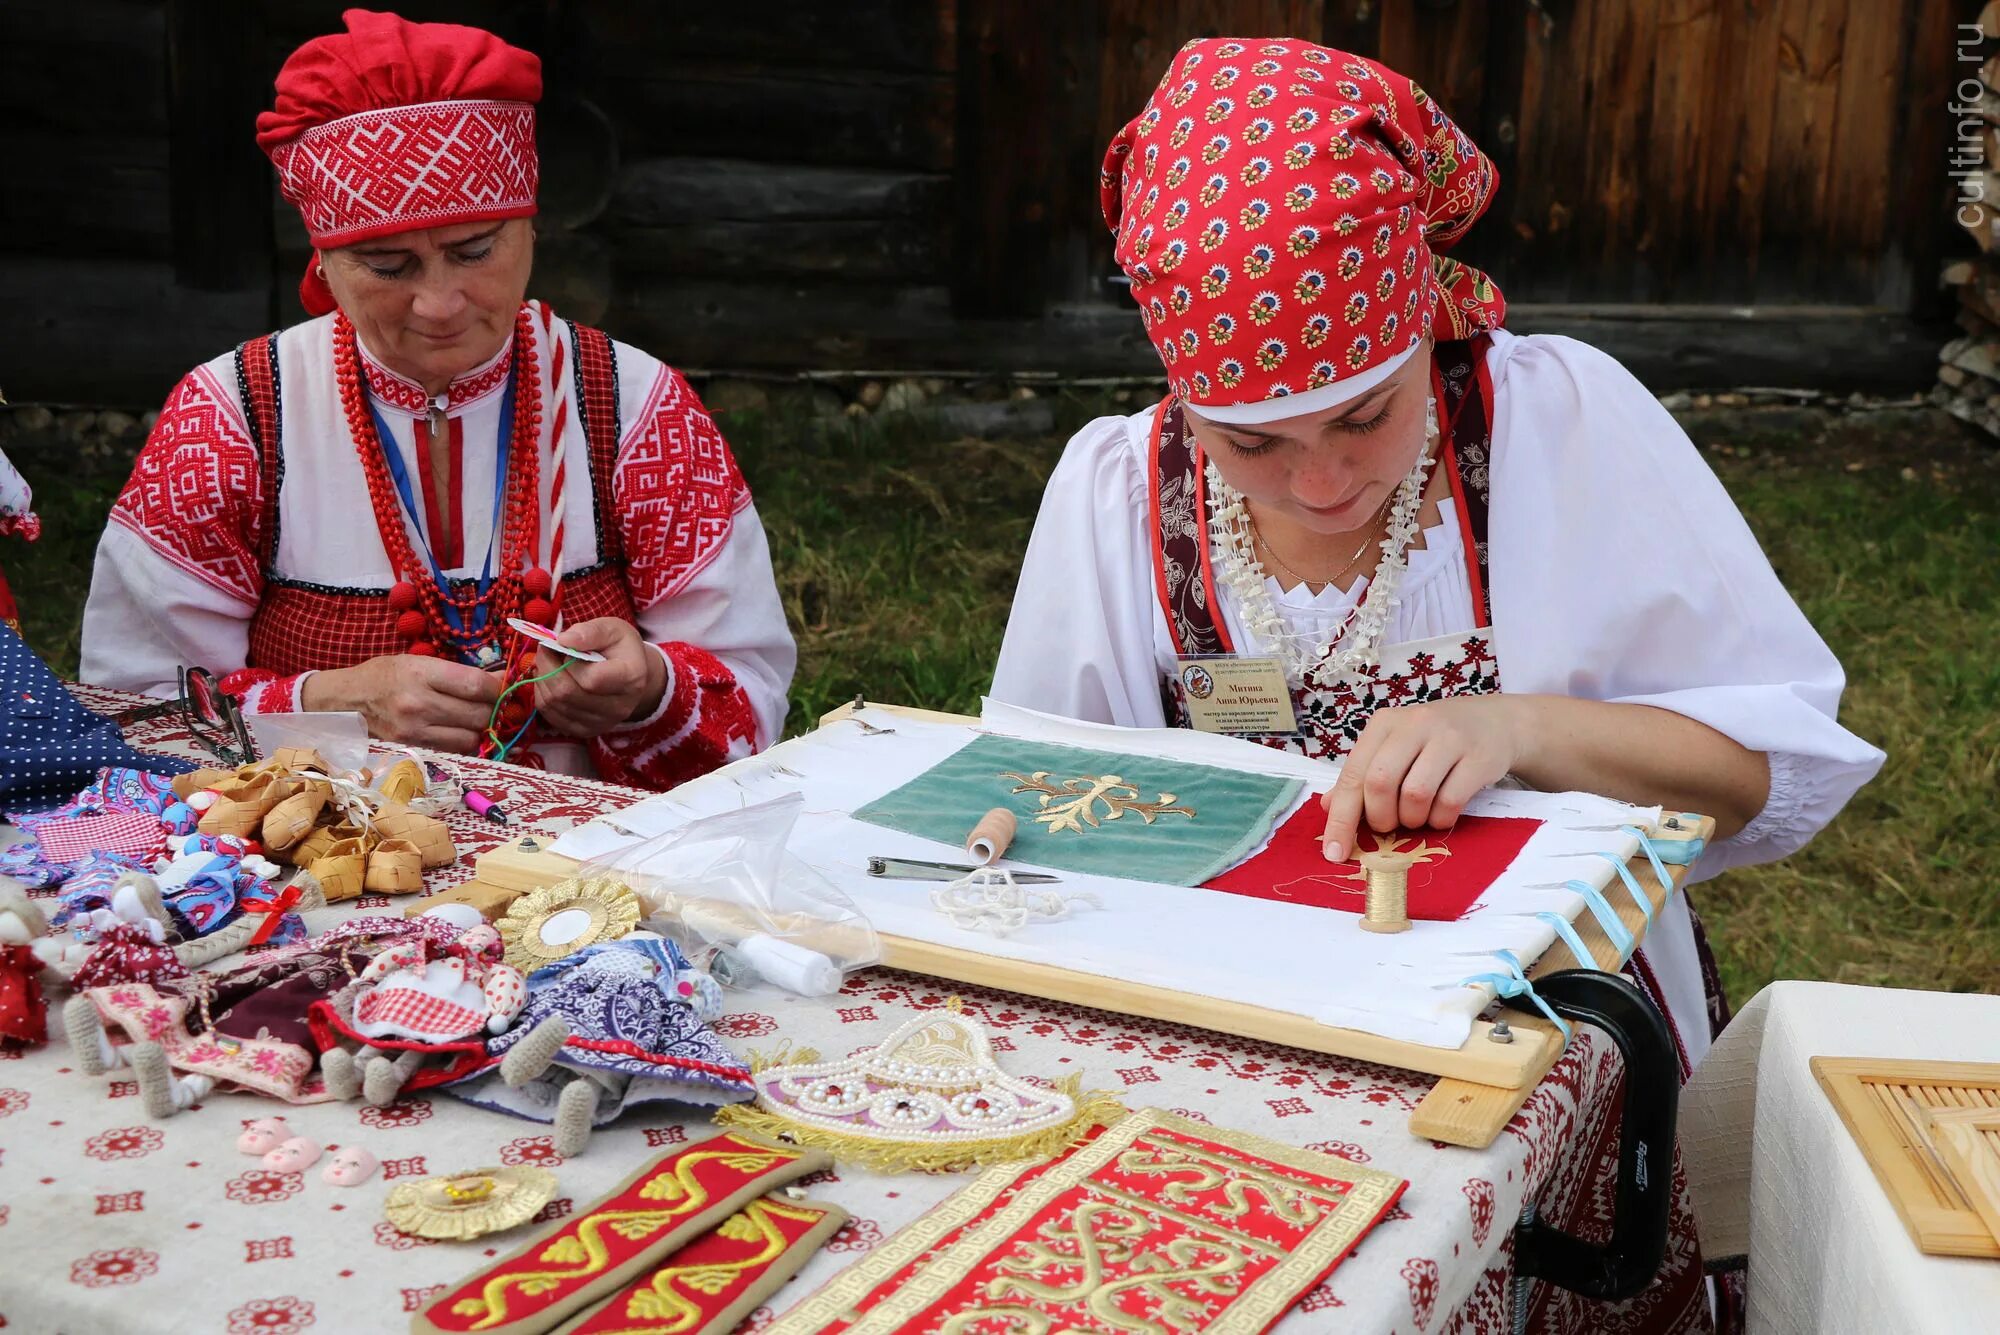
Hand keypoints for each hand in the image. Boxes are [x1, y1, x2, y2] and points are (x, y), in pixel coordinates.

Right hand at [300, 654, 499, 753]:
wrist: (346, 701)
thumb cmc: (385, 675)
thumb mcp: (418, 662)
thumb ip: (456, 673)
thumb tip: (499, 681)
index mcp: (421, 674)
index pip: (476, 685)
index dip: (498, 688)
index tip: (503, 687)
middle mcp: (418, 704)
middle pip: (478, 715)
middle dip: (493, 710)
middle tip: (493, 704)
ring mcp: (415, 731)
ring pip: (471, 738)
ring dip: (480, 730)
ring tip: (475, 719)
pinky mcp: (412, 749)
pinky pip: (453, 750)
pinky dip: (463, 742)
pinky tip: (459, 731)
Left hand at [530, 618, 666, 739]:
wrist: (629, 675)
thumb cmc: (619, 648)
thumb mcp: (612, 628)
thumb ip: (591, 631)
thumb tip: (563, 640)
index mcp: (631, 678)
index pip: (592, 679)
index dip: (570, 660)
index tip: (566, 645)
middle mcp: (619, 706)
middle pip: (568, 693)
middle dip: (548, 666)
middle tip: (546, 649)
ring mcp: (602, 722)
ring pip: (555, 704)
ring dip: (543, 679)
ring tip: (549, 662)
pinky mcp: (586, 731)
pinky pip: (550, 715)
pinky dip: (543, 694)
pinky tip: (551, 680)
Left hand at [1318, 696, 1524, 860]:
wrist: (1494, 722)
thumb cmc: (1434, 741)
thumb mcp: (1395, 748)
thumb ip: (1363, 775)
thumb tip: (1328, 806)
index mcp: (1384, 724)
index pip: (1353, 775)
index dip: (1341, 818)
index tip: (1334, 852)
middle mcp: (1414, 725)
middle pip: (1380, 783)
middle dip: (1381, 818)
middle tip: (1390, 826)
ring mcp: (1449, 738)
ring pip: (1416, 794)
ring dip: (1413, 819)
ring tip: (1418, 816)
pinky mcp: (1478, 757)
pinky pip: (1450, 801)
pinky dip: (1441, 819)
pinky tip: (1442, 815)